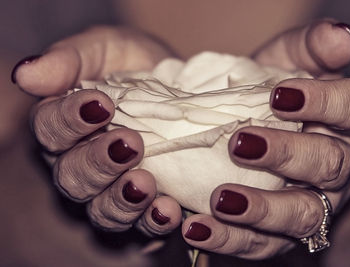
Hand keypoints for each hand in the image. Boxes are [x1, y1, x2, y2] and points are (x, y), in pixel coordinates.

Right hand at [13, 26, 181, 234]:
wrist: (185, 88)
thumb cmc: (139, 67)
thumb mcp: (110, 48)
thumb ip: (71, 58)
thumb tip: (26, 75)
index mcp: (65, 124)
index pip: (49, 128)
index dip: (69, 120)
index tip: (102, 104)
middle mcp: (81, 163)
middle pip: (71, 177)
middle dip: (98, 163)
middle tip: (130, 144)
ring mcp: (111, 189)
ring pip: (100, 210)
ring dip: (122, 200)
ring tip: (145, 184)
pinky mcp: (143, 206)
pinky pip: (140, 226)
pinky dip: (152, 221)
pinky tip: (168, 210)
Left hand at [182, 20, 349, 258]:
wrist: (277, 148)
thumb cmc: (278, 100)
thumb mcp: (290, 65)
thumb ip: (310, 48)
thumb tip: (343, 37)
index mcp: (342, 121)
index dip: (321, 101)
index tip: (280, 95)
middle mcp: (337, 166)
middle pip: (328, 164)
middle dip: (286, 155)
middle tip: (240, 145)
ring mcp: (314, 204)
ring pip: (301, 214)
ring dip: (260, 210)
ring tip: (219, 200)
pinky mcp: (283, 234)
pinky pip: (264, 244)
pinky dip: (231, 239)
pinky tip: (198, 228)